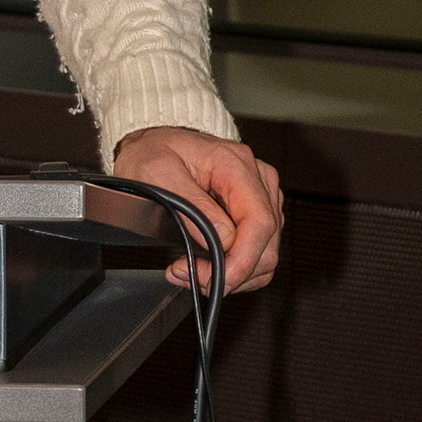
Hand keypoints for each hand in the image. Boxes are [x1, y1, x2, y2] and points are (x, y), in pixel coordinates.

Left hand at [113, 125, 282, 294]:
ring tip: (191, 269)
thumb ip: (192, 208)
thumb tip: (224, 240)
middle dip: (230, 272)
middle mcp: (257, 179)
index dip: (242, 261)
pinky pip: (258, 251)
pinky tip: (206, 263)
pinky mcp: (256, 209)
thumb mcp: (158, 174)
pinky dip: (234, 266)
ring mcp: (261, 195)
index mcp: (235, 165)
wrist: (155, 142)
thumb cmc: (154, 152)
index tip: (215, 279)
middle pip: (267, 246)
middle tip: (189, 273)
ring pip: (265, 254)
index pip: (259, 223)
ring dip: (231, 273)